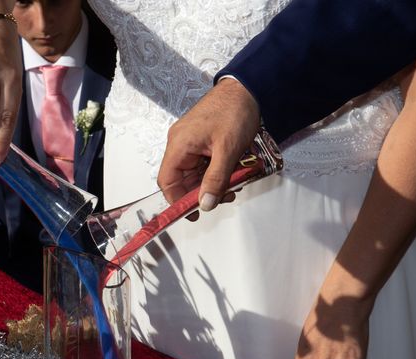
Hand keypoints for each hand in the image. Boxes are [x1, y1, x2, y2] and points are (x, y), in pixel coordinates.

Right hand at [158, 78, 259, 210]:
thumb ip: (216, 180)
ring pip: (195, 174)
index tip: (194, 213)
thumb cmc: (234, 111)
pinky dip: (216, 172)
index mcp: (179, 145)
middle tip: (223, 197)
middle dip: (202, 192)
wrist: (247, 88)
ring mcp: (191, 143)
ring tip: (233, 185)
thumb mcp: (227, 150)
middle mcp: (180, 144)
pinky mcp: (202, 142)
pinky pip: (204, 164)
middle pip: (182, 180)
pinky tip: (232, 174)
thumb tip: (205, 204)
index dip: (177, 200)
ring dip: (212, 183)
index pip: (168, 181)